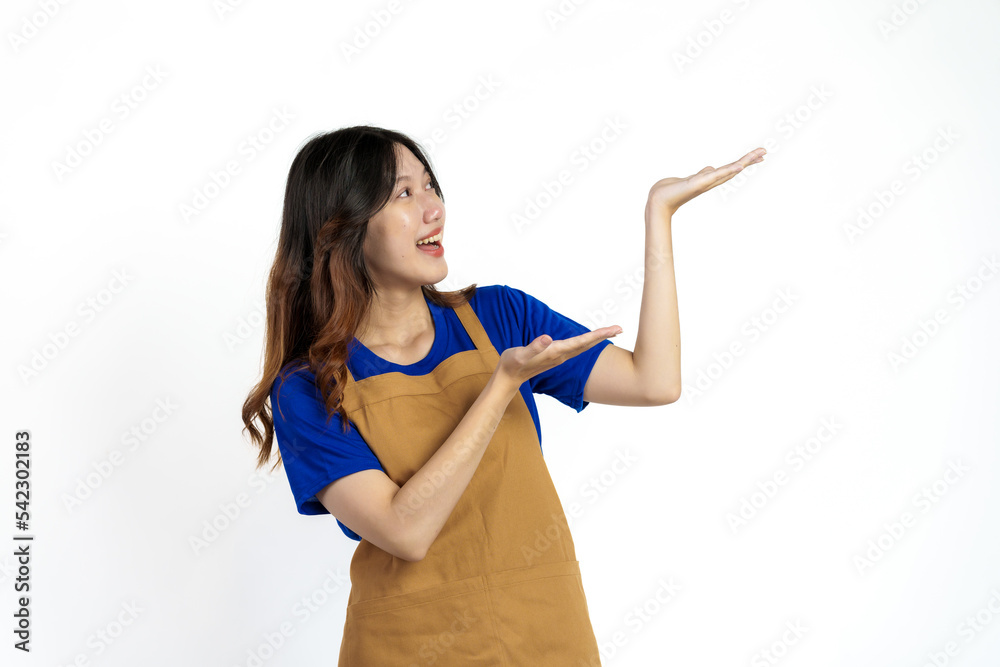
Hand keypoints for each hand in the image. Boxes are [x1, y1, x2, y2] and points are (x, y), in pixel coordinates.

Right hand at [494, 326, 621, 390]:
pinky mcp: (555, 356)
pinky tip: (589, 339)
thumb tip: (548, 338)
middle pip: (587, 344)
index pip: (581, 342)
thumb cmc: (512, 365)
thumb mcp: (520, 355)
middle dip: (603, 336)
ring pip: (583, 346)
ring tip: (610, 331)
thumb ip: (534, 347)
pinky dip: (586, 341)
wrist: (508, 378)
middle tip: (620, 328)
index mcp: (555, 352)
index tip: (613, 329)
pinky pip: (576, 347)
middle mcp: (561, 355)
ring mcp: (559, 357)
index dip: (597, 335)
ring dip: (597, 339)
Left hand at [646, 147, 765, 218]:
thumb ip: (702, 174)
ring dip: (744, 162)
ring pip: (729, 170)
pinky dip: (727, 171)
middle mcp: (711, 181)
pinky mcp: (698, 184)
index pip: (732, 168)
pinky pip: (716, 176)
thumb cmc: (674, 190)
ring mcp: (706, 182)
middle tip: (765, 151)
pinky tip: (738, 167)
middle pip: (735, 168)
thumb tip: (710, 169)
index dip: (746, 161)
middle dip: (750, 160)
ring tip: (758, 154)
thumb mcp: (691, 178)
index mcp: (711, 179)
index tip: (760, 155)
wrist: (660, 200)